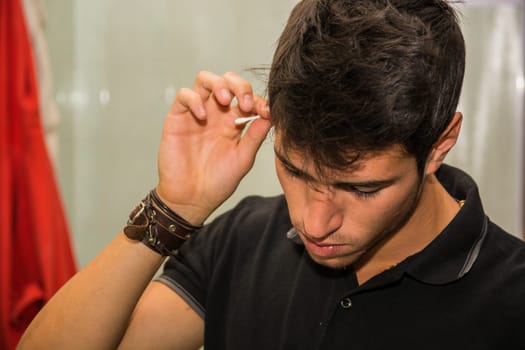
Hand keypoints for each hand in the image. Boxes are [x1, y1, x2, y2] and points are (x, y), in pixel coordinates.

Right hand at [156, 71, 271, 224]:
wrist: (192, 199)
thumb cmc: (218, 182)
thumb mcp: (243, 159)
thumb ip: (254, 137)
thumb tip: (270, 116)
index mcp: (234, 122)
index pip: (248, 98)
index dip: (259, 100)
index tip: (266, 112)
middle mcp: (216, 114)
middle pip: (228, 81)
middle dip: (239, 85)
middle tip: (245, 103)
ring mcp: (197, 113)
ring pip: (205, 80)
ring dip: (218, 83)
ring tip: (225, 100)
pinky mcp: (177, 118)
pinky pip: (184, 95)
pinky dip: (194, 99)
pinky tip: (202, 116)